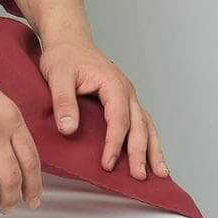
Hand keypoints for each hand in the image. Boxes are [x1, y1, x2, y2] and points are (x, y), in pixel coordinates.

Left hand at [37, 36, 170, 179]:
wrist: (69, 41)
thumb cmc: (63, 57)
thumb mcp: (57, 75)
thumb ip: (63, 101)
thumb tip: (69, 129)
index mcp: (113, 84)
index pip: (119, 119)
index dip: (114, 143)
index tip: (108, 164)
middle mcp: (127, 90)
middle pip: (139, 125)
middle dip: (141, 153)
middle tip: (139, 177)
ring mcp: (129, 96)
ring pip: (147, 126)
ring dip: (153, 150)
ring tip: (160, 174)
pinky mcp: (125, 102)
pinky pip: (142, 124)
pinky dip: (149, 142)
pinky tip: (152, 159)